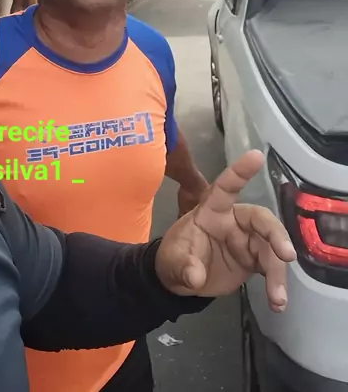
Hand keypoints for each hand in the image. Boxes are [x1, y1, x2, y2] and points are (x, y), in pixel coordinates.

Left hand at [155, 150, 296, 312]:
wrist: (180, 280)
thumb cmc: (174, 257)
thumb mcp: (172, 261)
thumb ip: (184, 266)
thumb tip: (194, 277)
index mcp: (212, 211)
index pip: (225, 187)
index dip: (240, 172)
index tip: (257, 156)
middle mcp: (234, 221)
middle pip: (260, 219)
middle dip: (275, 234)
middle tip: (286, 255)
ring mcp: (246, 240)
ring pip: (271, 248)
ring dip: (278, 271)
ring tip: (278, 298)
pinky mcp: (254, 259)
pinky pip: (272, 267)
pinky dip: (277, 284)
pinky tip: (278, 302)